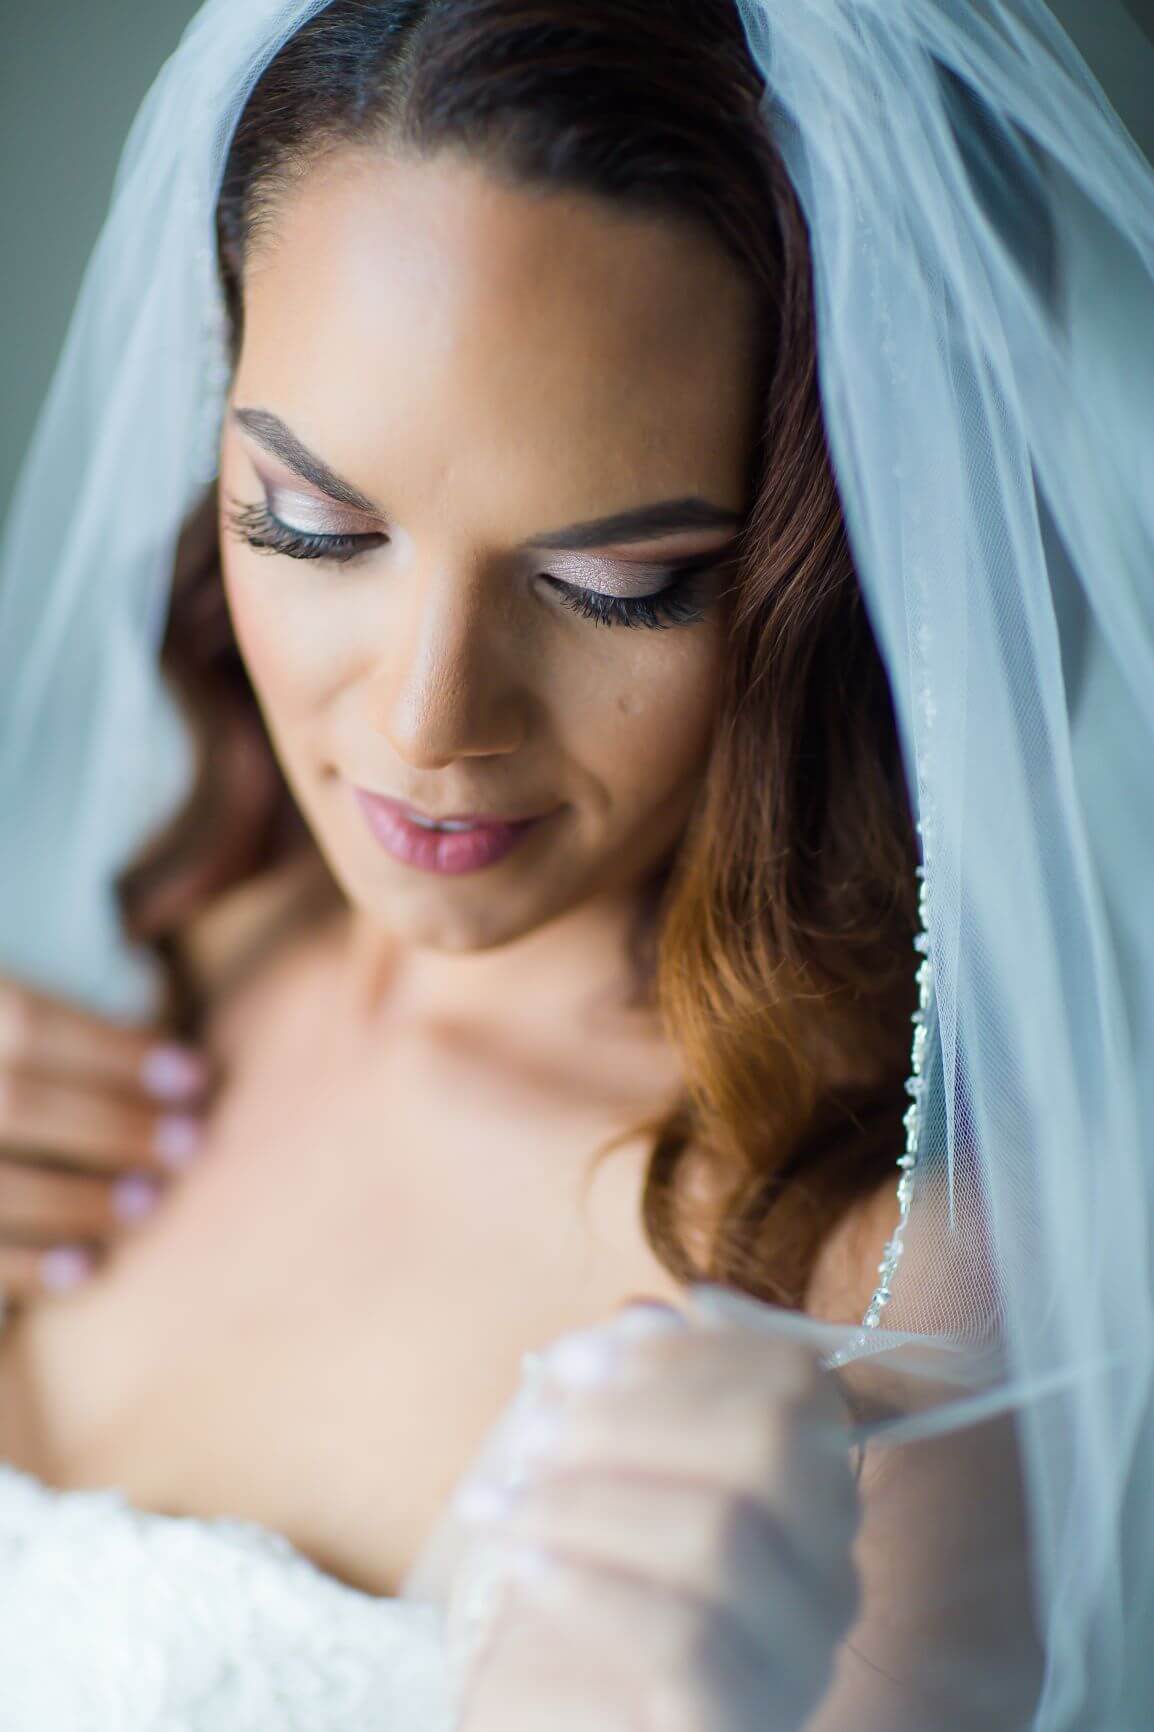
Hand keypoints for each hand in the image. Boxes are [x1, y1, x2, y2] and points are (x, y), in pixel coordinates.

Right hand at [0, 977, 212, 1305]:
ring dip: (79, 1200)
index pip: (26, 1023)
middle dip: (112, 1127)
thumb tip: (176, 1074)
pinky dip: (25, 1268)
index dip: (116, 1051)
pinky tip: (86, 1270)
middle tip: (189, 1145)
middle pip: (13, 1102)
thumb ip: (51, 1028)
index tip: (195, 1076)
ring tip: (149, 1204)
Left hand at [452, 1298, 860, 1731]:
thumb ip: (642, 1392)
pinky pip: (684, 1639)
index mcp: (813, 1484)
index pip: (795, 1379)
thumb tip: (643, 1312)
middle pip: (771, 1442)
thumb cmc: (604, 1586)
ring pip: (720, 1534)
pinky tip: (523, 1565)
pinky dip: (589, 1585)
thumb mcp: (616, 1477)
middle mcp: (830, 1565)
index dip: (679, 1352)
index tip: (569, 1357)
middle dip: (631, 1417)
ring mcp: (799, 1651)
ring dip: (586, 1501)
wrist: (574, 1725)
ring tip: (496, 1504)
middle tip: (528, 1432)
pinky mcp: (744, 1718)